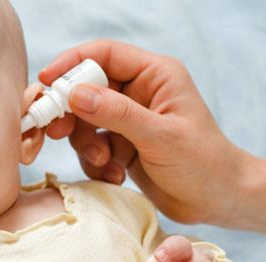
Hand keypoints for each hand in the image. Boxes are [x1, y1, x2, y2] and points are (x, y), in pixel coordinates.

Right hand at [39, 40, 252, 225]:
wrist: (218, 202)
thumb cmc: (203, 163)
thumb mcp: (160, 136)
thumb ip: (117, 113)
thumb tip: (74, 94)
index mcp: (153, 75)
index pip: (103, 55)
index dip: (72, 63)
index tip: (47, 80)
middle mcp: (137, 92)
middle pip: (85, 89)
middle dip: (70, 114)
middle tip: (56, 132)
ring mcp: (126, 119)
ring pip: (83, 122)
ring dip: (86, 145)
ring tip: (104, 163)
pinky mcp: (120, 145)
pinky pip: (90, 147)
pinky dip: (96, 163)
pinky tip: (116, 176)